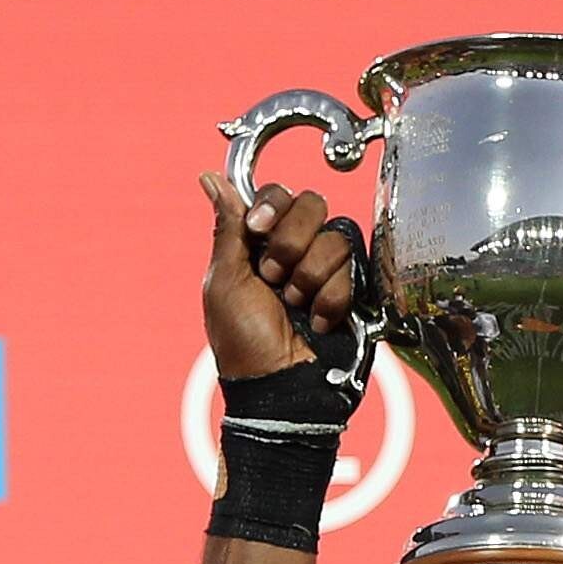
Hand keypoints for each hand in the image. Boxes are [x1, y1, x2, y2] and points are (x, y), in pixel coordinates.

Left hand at [202, 170, 365, 383]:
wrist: (280, 384)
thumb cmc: (243, 341)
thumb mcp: (224, 281)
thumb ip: (227, 227)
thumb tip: (210, 178)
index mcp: (260, 241)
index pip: (277, 193)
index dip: (272, 206)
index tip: (259, 230)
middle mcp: (295, 248)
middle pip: (311, 204)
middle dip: (290, 245)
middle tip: (274, 280)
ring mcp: (325, 267)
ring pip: (334, 236)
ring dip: (308, 277)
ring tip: (295, 306)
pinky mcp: (352, 287)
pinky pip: (352, 268)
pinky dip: (330, 299)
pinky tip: (317, 321)